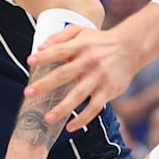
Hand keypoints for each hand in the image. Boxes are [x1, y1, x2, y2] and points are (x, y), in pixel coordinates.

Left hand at [26, 26, 141, 132]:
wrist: (130, 48)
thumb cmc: (99, 41)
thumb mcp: (81, 31)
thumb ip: (60, 37)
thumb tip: (39, 48)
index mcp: (80, 46)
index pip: (60, 50)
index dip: (45, 56)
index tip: (30, 61)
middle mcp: (88, 62)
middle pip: (64, 74)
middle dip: (45, 84)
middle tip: (28, 93)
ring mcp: (98, 78)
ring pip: (78, 95)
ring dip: (62, 108)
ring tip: (48, 118)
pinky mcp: (108, 91)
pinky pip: (94, 108)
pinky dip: (82, 119)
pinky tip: (70, 127)